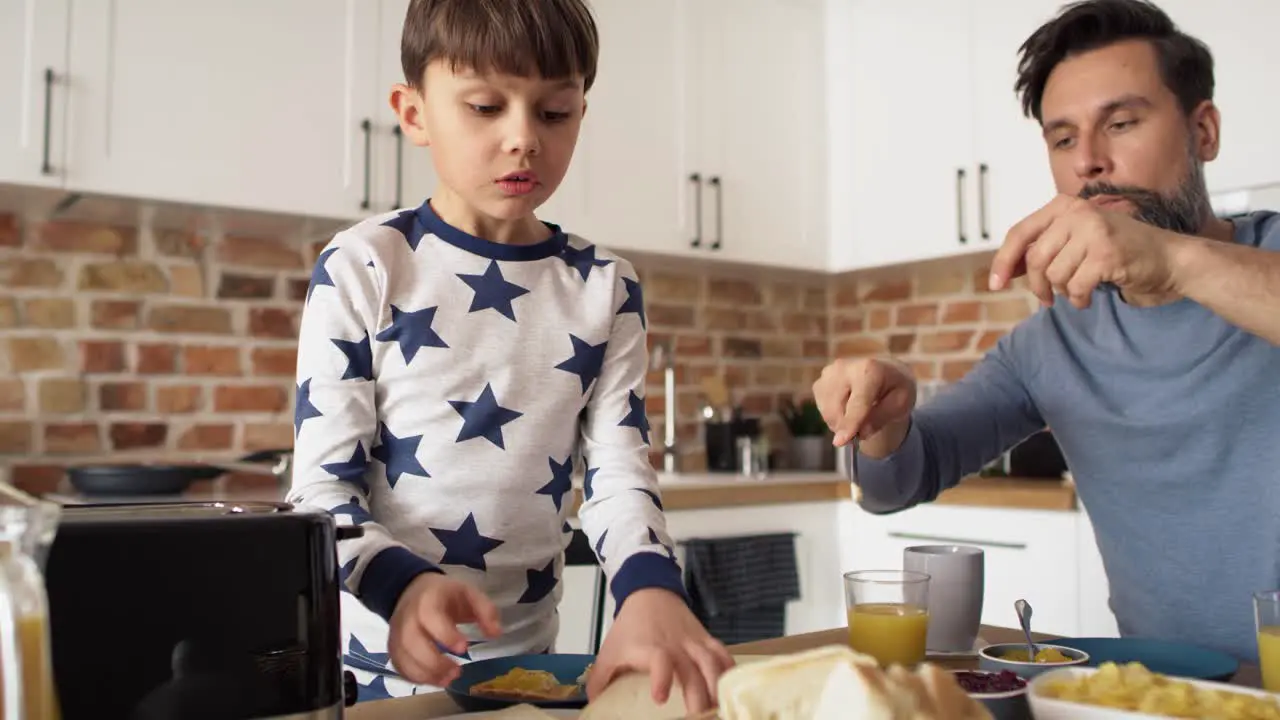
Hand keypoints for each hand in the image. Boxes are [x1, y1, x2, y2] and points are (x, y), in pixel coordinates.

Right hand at [387, 572, 501, 685]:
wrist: (414, 590)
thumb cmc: (445, 594)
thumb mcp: (468, 592)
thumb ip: (485, 610)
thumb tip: (495, 633)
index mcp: (428, 599)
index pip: (430, 616)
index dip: (445, 634)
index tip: (463, 648)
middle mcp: (407, 616)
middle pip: (411, 641)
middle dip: (434, 661)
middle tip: (457, 671)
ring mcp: (397, 632)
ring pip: (403, 657)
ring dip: (425, 673)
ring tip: (448, 680)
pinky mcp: (393, 645)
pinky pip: (399, 665)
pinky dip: (415, 677)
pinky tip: (434, 680)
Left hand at [586, 588, 733, 712]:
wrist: (649, 592)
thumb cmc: (629, 628)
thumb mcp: (608, 652)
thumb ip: (599, 680)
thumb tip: (595, 705)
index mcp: (649, 648)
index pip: (659, 660)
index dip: (662, 677)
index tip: (660, 698)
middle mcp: (675, 646)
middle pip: (692, 672)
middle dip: (698, 698)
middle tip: (698, 717)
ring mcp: (693, 642)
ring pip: (712, 664)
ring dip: (717, 688)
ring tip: (718, 708)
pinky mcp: (706, 639)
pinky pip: (722, 654)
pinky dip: (729, 671)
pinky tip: (730, 689)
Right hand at [812, 357, 916, 448]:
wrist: (884, 372)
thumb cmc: (894, 387)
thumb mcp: (901, 403)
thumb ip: (882, 417)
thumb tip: (861, 432)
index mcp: (870, 369)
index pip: (857, 402)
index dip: (850, 423)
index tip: (840, 442)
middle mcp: (843, 367)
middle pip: (837, 409)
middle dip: (847, 427)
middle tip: (864, 429)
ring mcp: (828, 374)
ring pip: (827, 412)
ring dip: (841, 423)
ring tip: (858, 417)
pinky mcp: (819, 383)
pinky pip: (822, 410)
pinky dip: (834, 417)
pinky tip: (847, 409)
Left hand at [989, 194, 1183, 307]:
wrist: (1167, 257)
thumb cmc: (1118, 249)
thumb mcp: (1076, 239)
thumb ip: (1044, 248)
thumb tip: (1007, 268)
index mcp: (1064, 205)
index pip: (1019, 233)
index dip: (1003, 261)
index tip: (996, 284)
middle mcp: (1077, 212)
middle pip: (1036, 259)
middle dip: (1037, 286)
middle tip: (1047, 300)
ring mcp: (1093, 231)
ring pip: (1055, 275)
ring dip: (1063, 292)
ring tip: (1079, 290)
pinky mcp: (1106, 254)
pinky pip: (1075, 287)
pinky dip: (1078, 299)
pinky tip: (1089, 297)